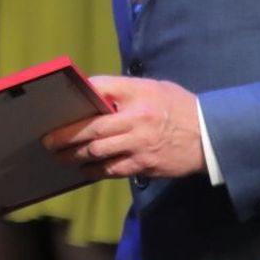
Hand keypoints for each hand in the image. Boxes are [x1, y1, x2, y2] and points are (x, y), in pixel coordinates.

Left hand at [43, 73, 204, 180]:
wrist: (212, 137)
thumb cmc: (180, 108)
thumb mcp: (155, 89)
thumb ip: (126, 91)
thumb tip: (94, 94)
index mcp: (140, 94)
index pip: (101, 89)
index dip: (80, 96)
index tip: (60, 105)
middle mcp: (137, 119)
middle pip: (92, 127)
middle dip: (66, 136)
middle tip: (48, 140)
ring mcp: (140, 145)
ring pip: (97, 152)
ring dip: (74, 155)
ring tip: (60, 156)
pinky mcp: (144, 165)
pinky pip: (112, 170)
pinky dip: (95, 170)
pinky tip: (84, 170)